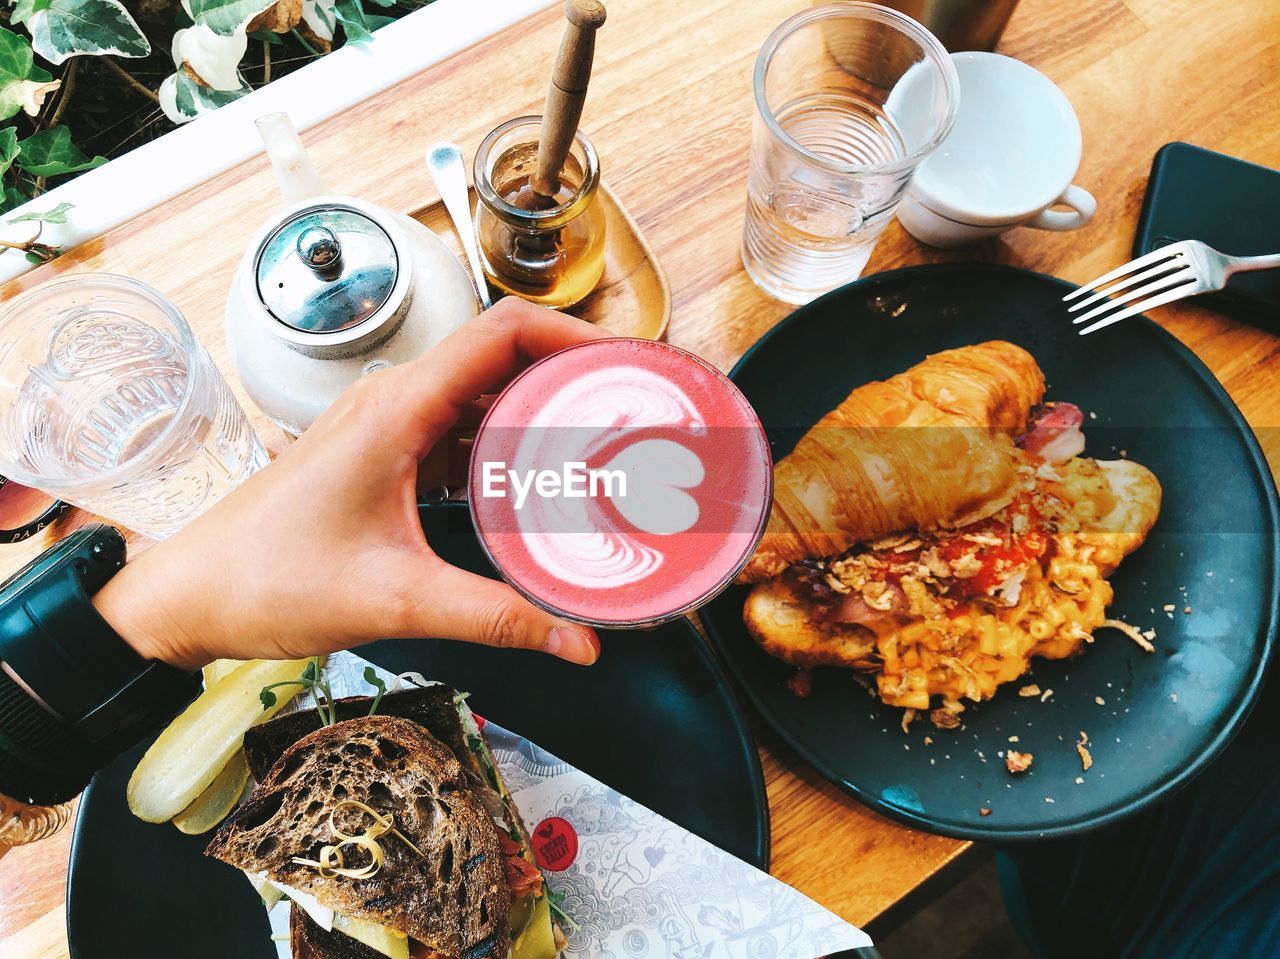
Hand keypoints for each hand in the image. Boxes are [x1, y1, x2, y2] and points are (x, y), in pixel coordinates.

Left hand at [92, 298, 607, 670]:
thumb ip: (494, 618)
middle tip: (635, 406)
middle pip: (503, 354)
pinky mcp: (382, 452)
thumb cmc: (267, 580)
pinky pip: (459, 424)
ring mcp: (386, 424)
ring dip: (542, 405)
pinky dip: (506, 438)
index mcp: (397, 410)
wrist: (190, 594)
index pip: (503, 333)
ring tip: (604, 437)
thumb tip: (576, 642)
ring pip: (482, 389)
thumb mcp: (395, 601)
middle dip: (575, 372)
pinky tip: (539, 476)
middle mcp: (394, 401)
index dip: (576, 337)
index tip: (630, 363)